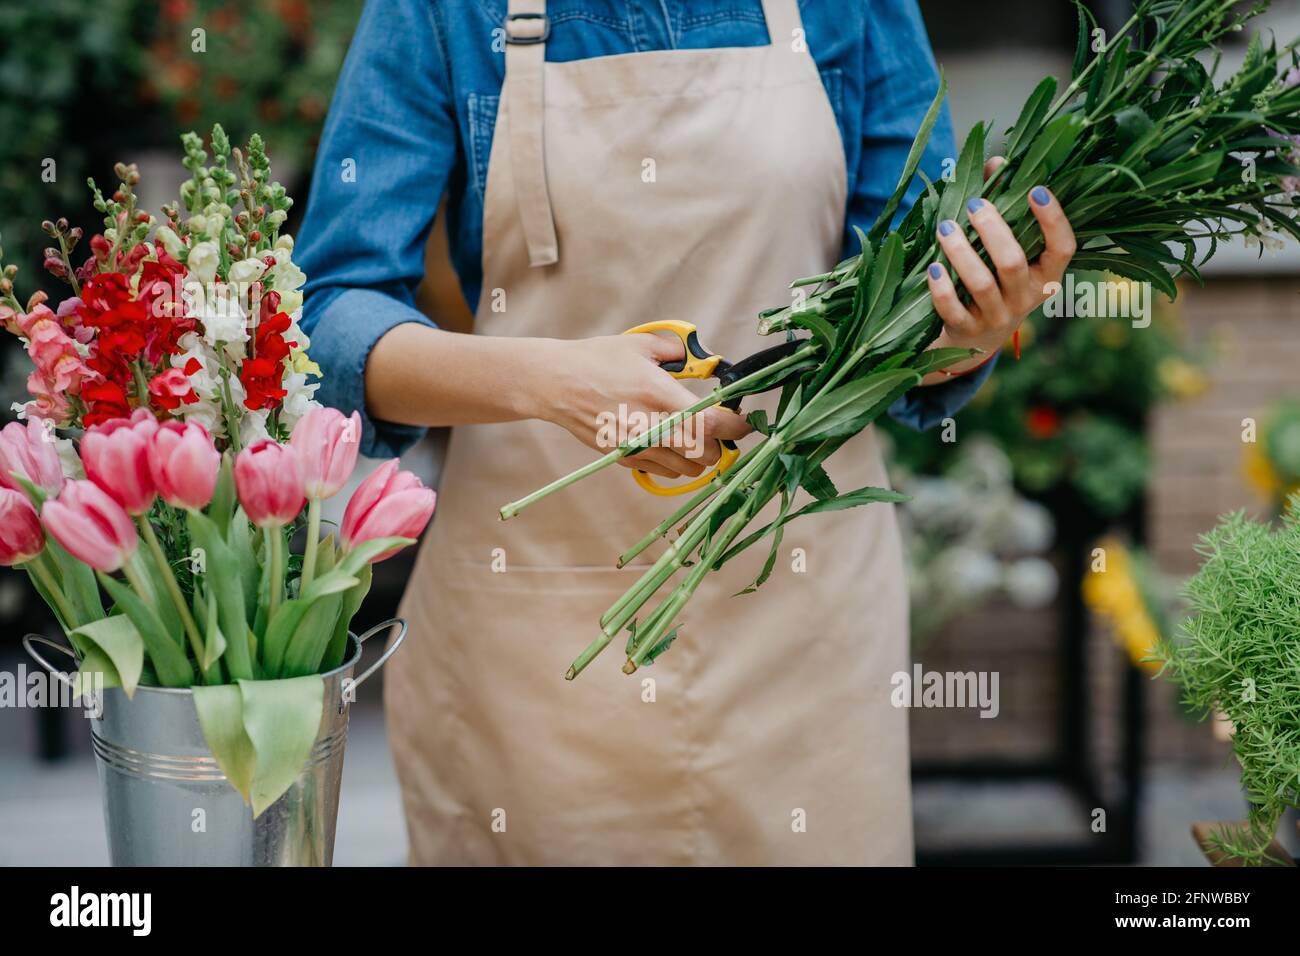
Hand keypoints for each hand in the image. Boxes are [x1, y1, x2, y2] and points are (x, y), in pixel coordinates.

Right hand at [540, 333, 751, 478]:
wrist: (556, 383)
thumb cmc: (598, 360)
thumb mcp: (641, 346)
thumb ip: (678, 353)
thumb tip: (705, 360)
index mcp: (658, 394)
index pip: (711, 422)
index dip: (735, 427)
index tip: (744, 424)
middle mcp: (649, 425)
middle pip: (706, 453)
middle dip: (720, 444)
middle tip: (719, 430)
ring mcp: (636, 446)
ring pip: (688, 468)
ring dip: (699, 456)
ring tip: (695, 438)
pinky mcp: (624, 458)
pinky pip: (664, 471)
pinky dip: (676, 462)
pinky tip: (670, 443)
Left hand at [924, 157, 1076, 375]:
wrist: (974, 339)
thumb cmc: (993, 278)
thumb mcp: (1004, 248)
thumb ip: (1004, 203)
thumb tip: (998, 160)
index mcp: (1045, 276)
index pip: (1063, 248)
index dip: (1053, 220)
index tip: (1037, 189)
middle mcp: (1026, 299)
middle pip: (1013, 263)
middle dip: (993, 231)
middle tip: (973, 204)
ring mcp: (996, 318)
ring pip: (982, 284)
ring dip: (962, 252)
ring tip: (945, 227)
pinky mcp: (966, 332)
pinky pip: (953, 309)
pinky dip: (942, 288)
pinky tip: (933, 267)